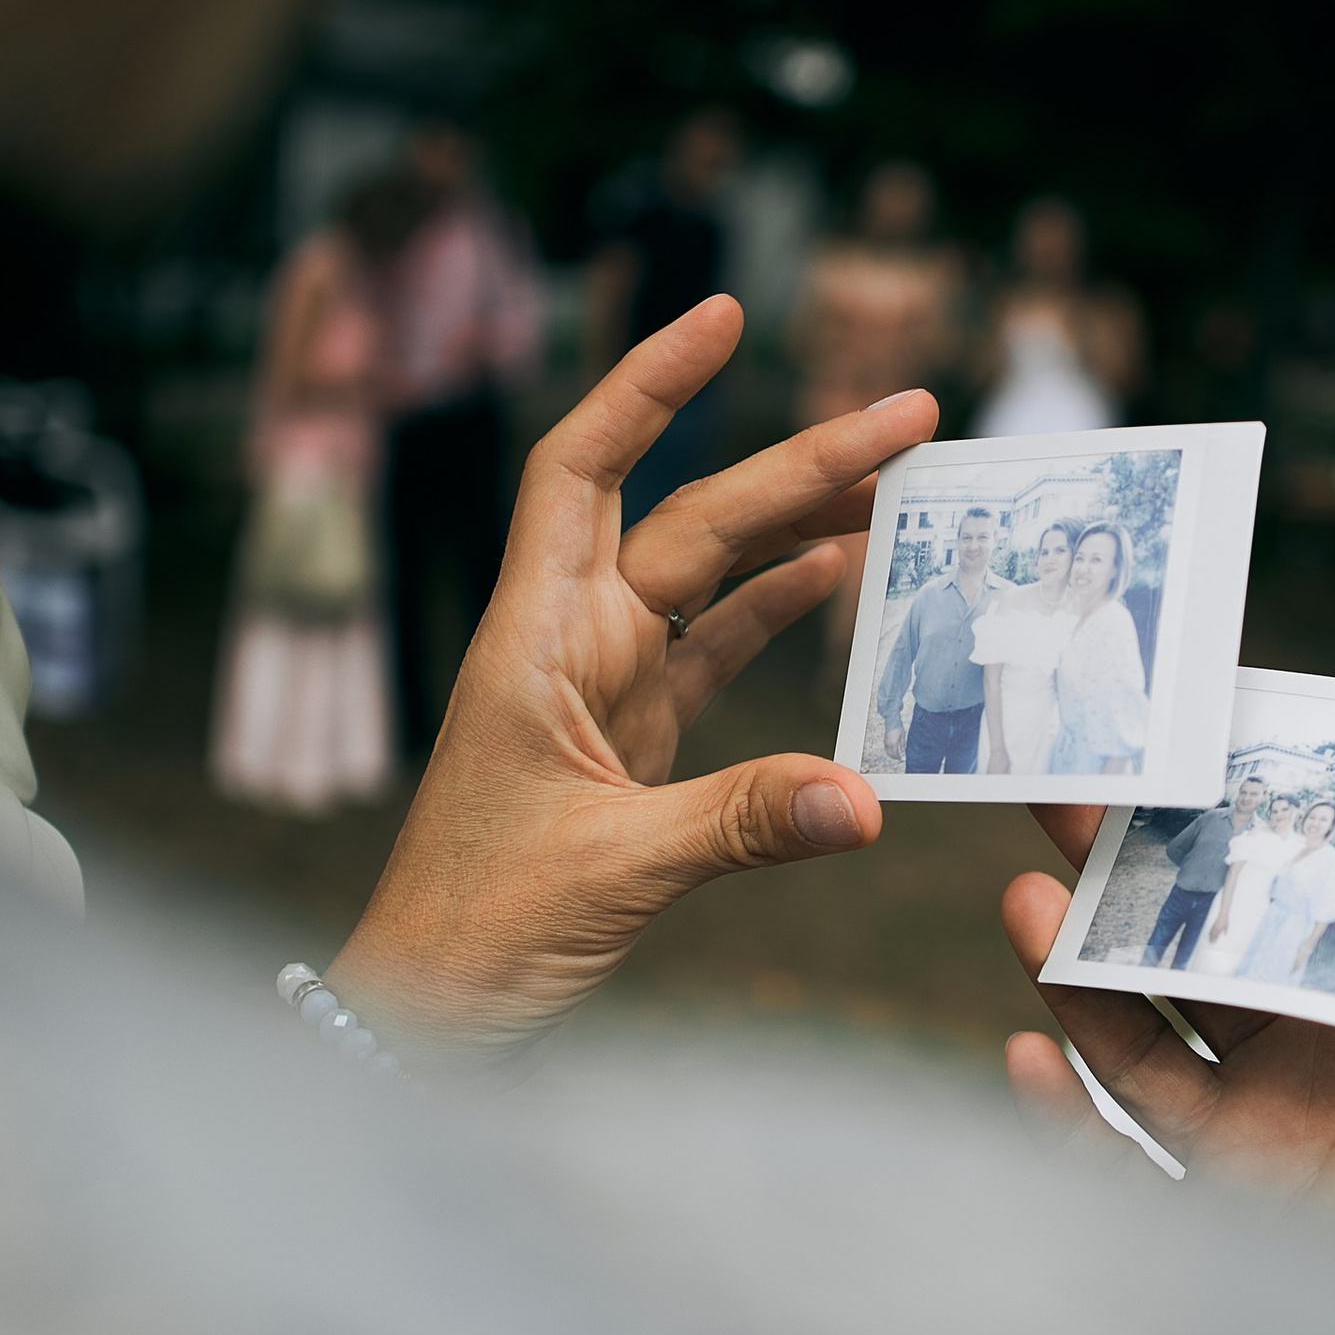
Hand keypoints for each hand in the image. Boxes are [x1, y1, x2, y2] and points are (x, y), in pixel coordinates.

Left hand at [333, 298, 927, 1042]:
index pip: (584, 470)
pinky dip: (777, 610)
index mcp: (533, 641)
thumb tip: (868, 798)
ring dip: (800, 525)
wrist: (427, 1018)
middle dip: (794, 458)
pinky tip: (839, 570)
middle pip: (688, 518)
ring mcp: (603, 693)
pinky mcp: (634, 748)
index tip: (724, 316)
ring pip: (712, 580)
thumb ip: (741, 823)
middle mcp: (568, 645)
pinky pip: (716, 654)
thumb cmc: (471, 935)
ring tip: (900, 479)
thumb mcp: (608, 872)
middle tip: (907, 412)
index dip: (649, 386)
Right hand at [1000, 794, 1334, 1334]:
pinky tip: (1026, 1052)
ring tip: (1031, 896)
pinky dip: (1066, 1114)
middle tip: (1078, 792)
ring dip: (1086, 973)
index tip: (1209, 750)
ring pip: (1149, 1046)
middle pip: (1214, 957)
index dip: (1264, 833)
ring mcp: (1263, 1162)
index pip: (1324, 907)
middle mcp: (1324, 1086)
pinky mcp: (1217, 1244)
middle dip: (1145, 876)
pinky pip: (1120, 1167)